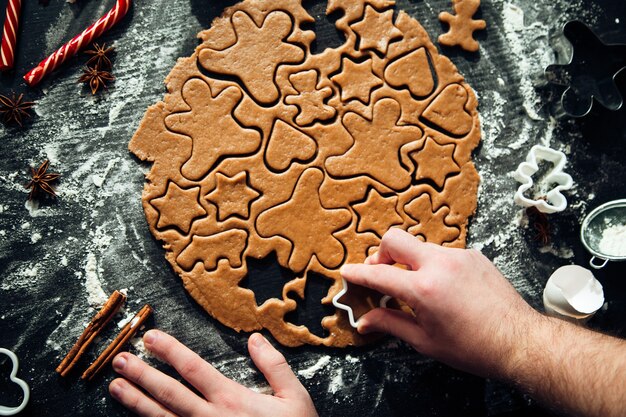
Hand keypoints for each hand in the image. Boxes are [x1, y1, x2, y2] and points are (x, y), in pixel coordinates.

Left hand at [109, 330, 317, 416]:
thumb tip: (255, 339)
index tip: (150, 338)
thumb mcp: (295, 397)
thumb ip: (274, 365)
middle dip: (142, 374)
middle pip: (170, 393)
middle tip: (119, 359)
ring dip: (137, 401)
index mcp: (232, 400)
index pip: (194, 368)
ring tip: (115, 386)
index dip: (170, 351)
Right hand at [341, 228, 540, 377]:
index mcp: (424, 289)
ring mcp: (459, 256)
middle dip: (381, 254)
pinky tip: (442, 287)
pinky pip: (443, 253)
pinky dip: (433, 266)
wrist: (518, 341)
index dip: (358, 274)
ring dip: (409, 262)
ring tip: (417, 288)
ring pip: (420, 247)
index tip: (347, 273)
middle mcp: (440, 265)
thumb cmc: (473, 347)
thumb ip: (391, 324)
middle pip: (395, 239)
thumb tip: (365, 321)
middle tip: (381, 274)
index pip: (378, 275)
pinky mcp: (474, 256)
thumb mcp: (425, 341)